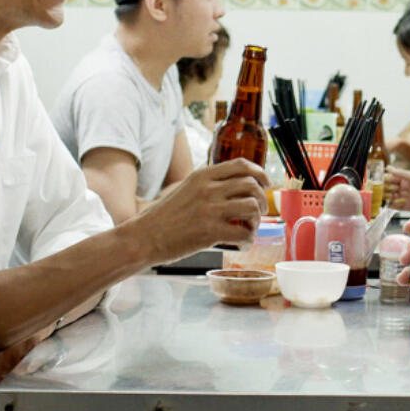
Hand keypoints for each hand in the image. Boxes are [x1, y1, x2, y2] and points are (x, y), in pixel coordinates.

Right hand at [140, 158, 268, 259]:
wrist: (143, 237)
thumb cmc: (163, 217)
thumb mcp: (184, 189)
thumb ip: (206, 184)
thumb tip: (232, 187)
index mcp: (202, 176)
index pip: (241, 165)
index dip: (260, 173)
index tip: (266, 183)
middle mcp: (208, 189)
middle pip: (252, 185)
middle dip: (262, 199)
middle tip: (260, 211)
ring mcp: (210, 210)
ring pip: (252, 207)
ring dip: (257, 220)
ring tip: (250, 229)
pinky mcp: (210, 232)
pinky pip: (243, 234)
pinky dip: (248, 240)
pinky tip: (242, 245)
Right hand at [385, 166, 409, 210]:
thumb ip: (401, 173)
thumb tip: (388, 168)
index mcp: (404, 180)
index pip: (391, 179)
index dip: (386, 179)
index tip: (384, 180)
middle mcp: (402, 188)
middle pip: (388, 188)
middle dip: (387, 188)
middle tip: (391, 188)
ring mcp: (403, 197)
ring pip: (390, 197)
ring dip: (389, 196)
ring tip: (393, 195)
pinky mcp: (404, 206)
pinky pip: (394, 206)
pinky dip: (394, 204)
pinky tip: (398, 201)